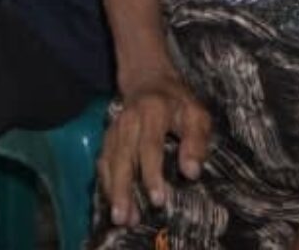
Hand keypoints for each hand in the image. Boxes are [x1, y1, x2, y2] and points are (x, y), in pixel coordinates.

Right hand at [99, 72, 213, 227]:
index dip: (151, 174)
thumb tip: (191, 173)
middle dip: (122, 189)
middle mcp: (127, 121)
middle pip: (122, 157)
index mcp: (152, 112)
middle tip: (125, 218)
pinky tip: (112, 202)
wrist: (149, 81)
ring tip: (119, 217)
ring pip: (109, 161)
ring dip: (112, 190)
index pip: (149, 146)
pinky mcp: (107, 137)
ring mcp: (114, 129)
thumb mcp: (197, 115)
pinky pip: (102, 161)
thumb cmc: (178, 103)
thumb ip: (196, 142)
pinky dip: (105, 183)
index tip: (158, 200)